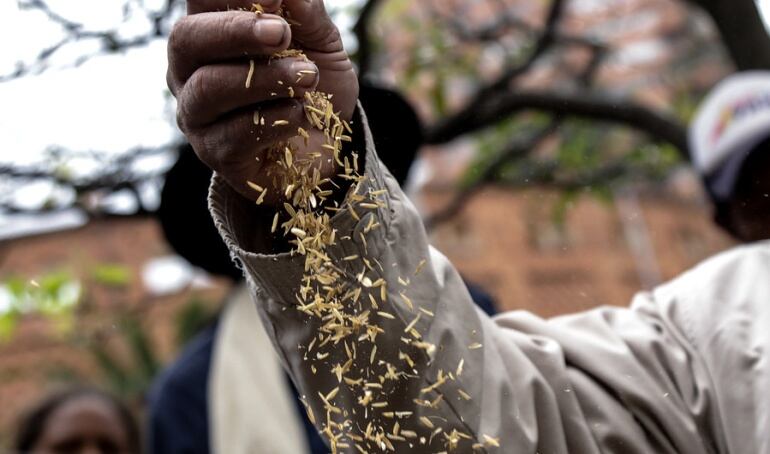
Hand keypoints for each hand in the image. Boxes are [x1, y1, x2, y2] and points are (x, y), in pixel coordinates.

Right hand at [168, 0, 358, 201]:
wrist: (329, 146)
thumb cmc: (313, 85)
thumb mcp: (321, 43)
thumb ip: (306, 14)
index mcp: (209, 29)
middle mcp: (189, 69)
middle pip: (186, 38)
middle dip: (235, 32)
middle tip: (282, 33)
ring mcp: (196, 114)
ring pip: (209, 87)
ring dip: (265, 80)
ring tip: (308, 78)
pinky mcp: (215, 153)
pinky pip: (235, 134)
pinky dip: (275, 120)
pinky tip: (300, 115)